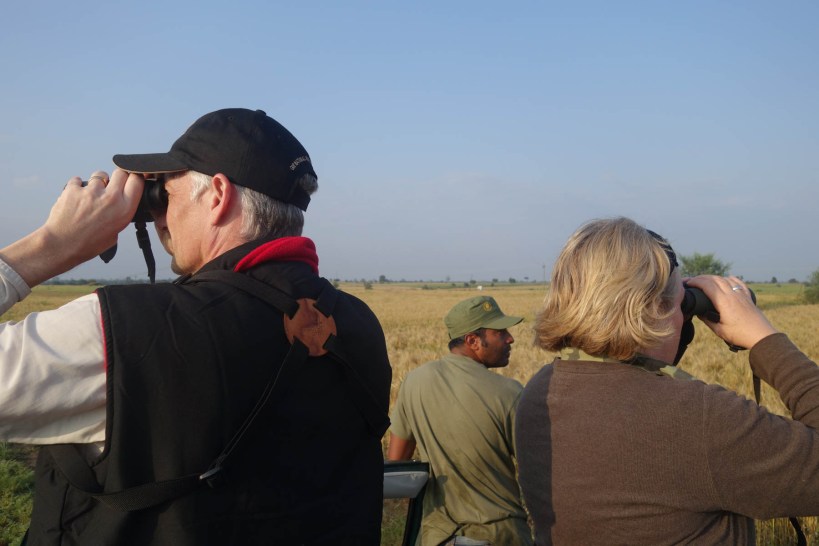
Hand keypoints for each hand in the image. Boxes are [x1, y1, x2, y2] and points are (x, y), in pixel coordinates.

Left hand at [0, 169, 143, 286]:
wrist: (62, 245)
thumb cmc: (87, 244)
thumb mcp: (114, 234)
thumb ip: (119, 216)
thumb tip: (119, 206)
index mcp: (124, 209)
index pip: (137, 180)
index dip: (135, 178)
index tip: (132, 179)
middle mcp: (110, 198)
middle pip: (121, 172)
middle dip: (119, 177)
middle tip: (113, 185)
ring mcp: (91, 191)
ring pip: (100, 175)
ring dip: (98, 182)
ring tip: (91, 195)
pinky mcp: (74, 188)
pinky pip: (78, 180)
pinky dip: (78, 186)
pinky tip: (77, 197)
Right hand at [685, 275, 777, 349]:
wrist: (762, 336)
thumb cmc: (740, 335)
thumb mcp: (719, 330)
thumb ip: (707, 320)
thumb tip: (698, 313)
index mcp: (724, 302)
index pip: (707, 285)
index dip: (695, 282)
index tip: (687, 283)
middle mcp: (733, 294)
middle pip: (715, 279)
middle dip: (702, 277)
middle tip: (693, 281)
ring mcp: (741, 294)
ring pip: (726, 279)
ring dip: (714, 277)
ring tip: (706, 281)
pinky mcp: (748, 297)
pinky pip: (738, 282)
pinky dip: (730, 278)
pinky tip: (727, 278)